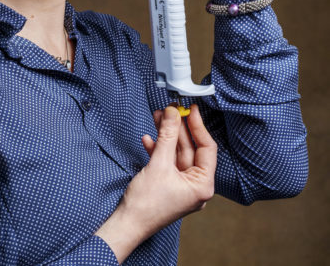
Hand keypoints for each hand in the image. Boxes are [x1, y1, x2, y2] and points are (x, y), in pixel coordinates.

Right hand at [95, 105, 216, 262]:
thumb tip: (173, 113)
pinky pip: (167, 161)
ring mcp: (181, 186)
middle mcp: (195, 186)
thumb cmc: (146, 204)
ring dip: (166, 136)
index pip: (206, 148)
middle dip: (178, 128)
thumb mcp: (159, 163)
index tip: (190, 110)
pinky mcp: (168, 185)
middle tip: (171, 110)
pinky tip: (148, 139)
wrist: (127, 224)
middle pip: (190, 149)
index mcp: (202, 185)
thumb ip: (167, 135)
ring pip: (176, 153)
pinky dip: (158, 149)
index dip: (198, 126)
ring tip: (157, 118)